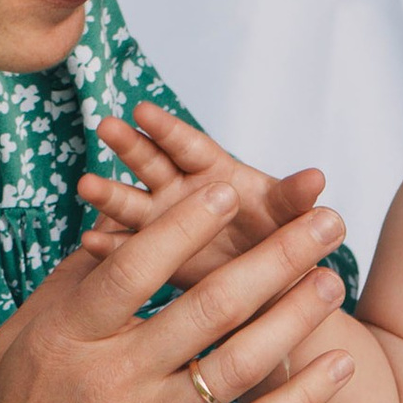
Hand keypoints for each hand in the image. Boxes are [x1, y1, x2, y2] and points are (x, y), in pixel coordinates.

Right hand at [0, 160, 354, 402]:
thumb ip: (67, 288)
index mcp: (68, 340)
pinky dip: (301, 396)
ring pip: (242, 361)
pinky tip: (338, 365)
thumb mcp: (15, 350)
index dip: (185, 224)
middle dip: (276, 254)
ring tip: (334, 279)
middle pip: (209, 305)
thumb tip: (113, 227)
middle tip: (326, 218)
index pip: (136, 267)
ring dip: (297, 316)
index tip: (232, 185)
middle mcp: (114, 381)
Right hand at [77, 102, 333, 286]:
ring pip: (131, 203)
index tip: (143, 112)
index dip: (168, 130)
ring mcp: (165, 223)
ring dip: (109, 194)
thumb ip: (296, 199)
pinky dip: (109, 248)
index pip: (190, 146)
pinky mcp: (155, 258)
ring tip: (86, 186)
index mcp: (217, 172)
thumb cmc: (283, 242)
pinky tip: (88, 247)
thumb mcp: (291, 220)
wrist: (269, 291)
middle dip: (130, 146)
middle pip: (152, 163)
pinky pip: (127, 250)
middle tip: (106, 127)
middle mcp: (184, 191)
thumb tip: (317, 179)